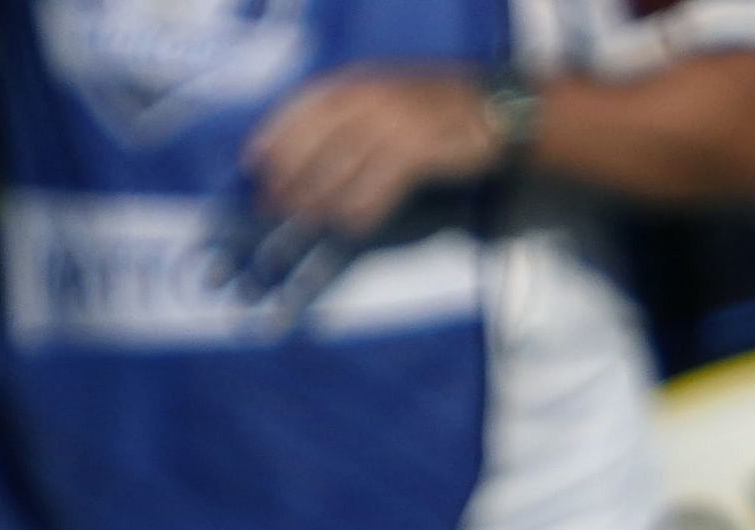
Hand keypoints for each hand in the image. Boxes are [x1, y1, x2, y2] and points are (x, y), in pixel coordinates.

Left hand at [247, 65, 514, 237]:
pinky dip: (363, 205)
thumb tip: (310, 148)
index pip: (303, 107)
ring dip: (321, 196)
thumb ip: (352, 113)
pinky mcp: (424, 150)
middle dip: (291, 175)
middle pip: (319, 140)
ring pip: (346, 164)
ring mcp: (398, 123)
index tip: (253, 164)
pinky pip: (383, 183)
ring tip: (305, 220)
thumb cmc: (440, 108)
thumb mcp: (388, 93)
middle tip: (271, 204)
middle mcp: (373, 98)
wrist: (501, 110)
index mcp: (359, 81)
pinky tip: (349, 224)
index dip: (275, 136)